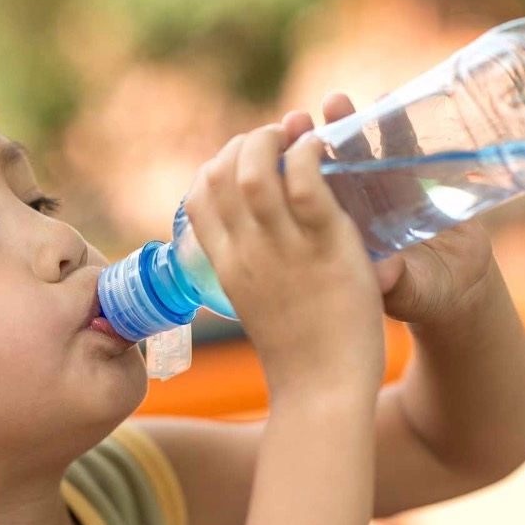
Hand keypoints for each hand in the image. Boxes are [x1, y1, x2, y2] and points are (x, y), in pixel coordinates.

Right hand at [183, 118, 384, 395]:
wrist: (322, 390)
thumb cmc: (297, 355)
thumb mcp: (255, 305)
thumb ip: (248, 271)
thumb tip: (247, 250)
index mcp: (225, 265)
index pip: (198, 197)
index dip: (216, 165)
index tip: (242, 159)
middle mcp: (245, 252)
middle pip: (221, 174)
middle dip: (245, 142)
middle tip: (276, 139)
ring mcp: (282, 249)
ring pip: (257, 170)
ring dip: (274, 139)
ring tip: (297, 134)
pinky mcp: (325, 247)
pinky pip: (306, 183)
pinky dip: (309, 154)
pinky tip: (322, 148)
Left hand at [314, 93, 495, 325]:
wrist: (459, 288)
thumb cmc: (424, 293)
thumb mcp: (407, 292)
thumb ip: (396, 282)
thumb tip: (384, 275)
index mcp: (337, 235)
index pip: (306, 200)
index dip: (291, 179)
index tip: (276, 159)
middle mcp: (356, 209)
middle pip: (327, 170)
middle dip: (310, 143)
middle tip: (296, 119)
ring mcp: (386, 192)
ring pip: (361, 153)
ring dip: (349, 126)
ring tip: (334, 101)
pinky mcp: (419, 181)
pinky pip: (405, 150)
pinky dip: (397, 127)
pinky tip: (387, 103)